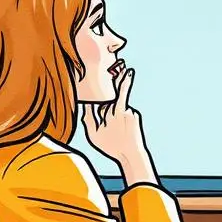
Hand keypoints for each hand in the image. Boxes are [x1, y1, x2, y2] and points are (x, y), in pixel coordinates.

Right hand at [82, 65, 157, 184]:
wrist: (132, 154)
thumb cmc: (111, 146)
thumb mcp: (94, 134)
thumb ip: (88, 118)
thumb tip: (85, 105)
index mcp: (116, 111)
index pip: (120, 91)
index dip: (123, 79)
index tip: (128, 70)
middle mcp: (125, 110)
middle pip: (116, 95)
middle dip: (118, 82)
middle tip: (121, 67)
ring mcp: (132, 113)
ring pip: (118, 107)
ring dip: (112, 112)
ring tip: (111, 128)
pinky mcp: (135, 117)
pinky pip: (123, 113)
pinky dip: (118, 117)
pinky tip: (117, 130)